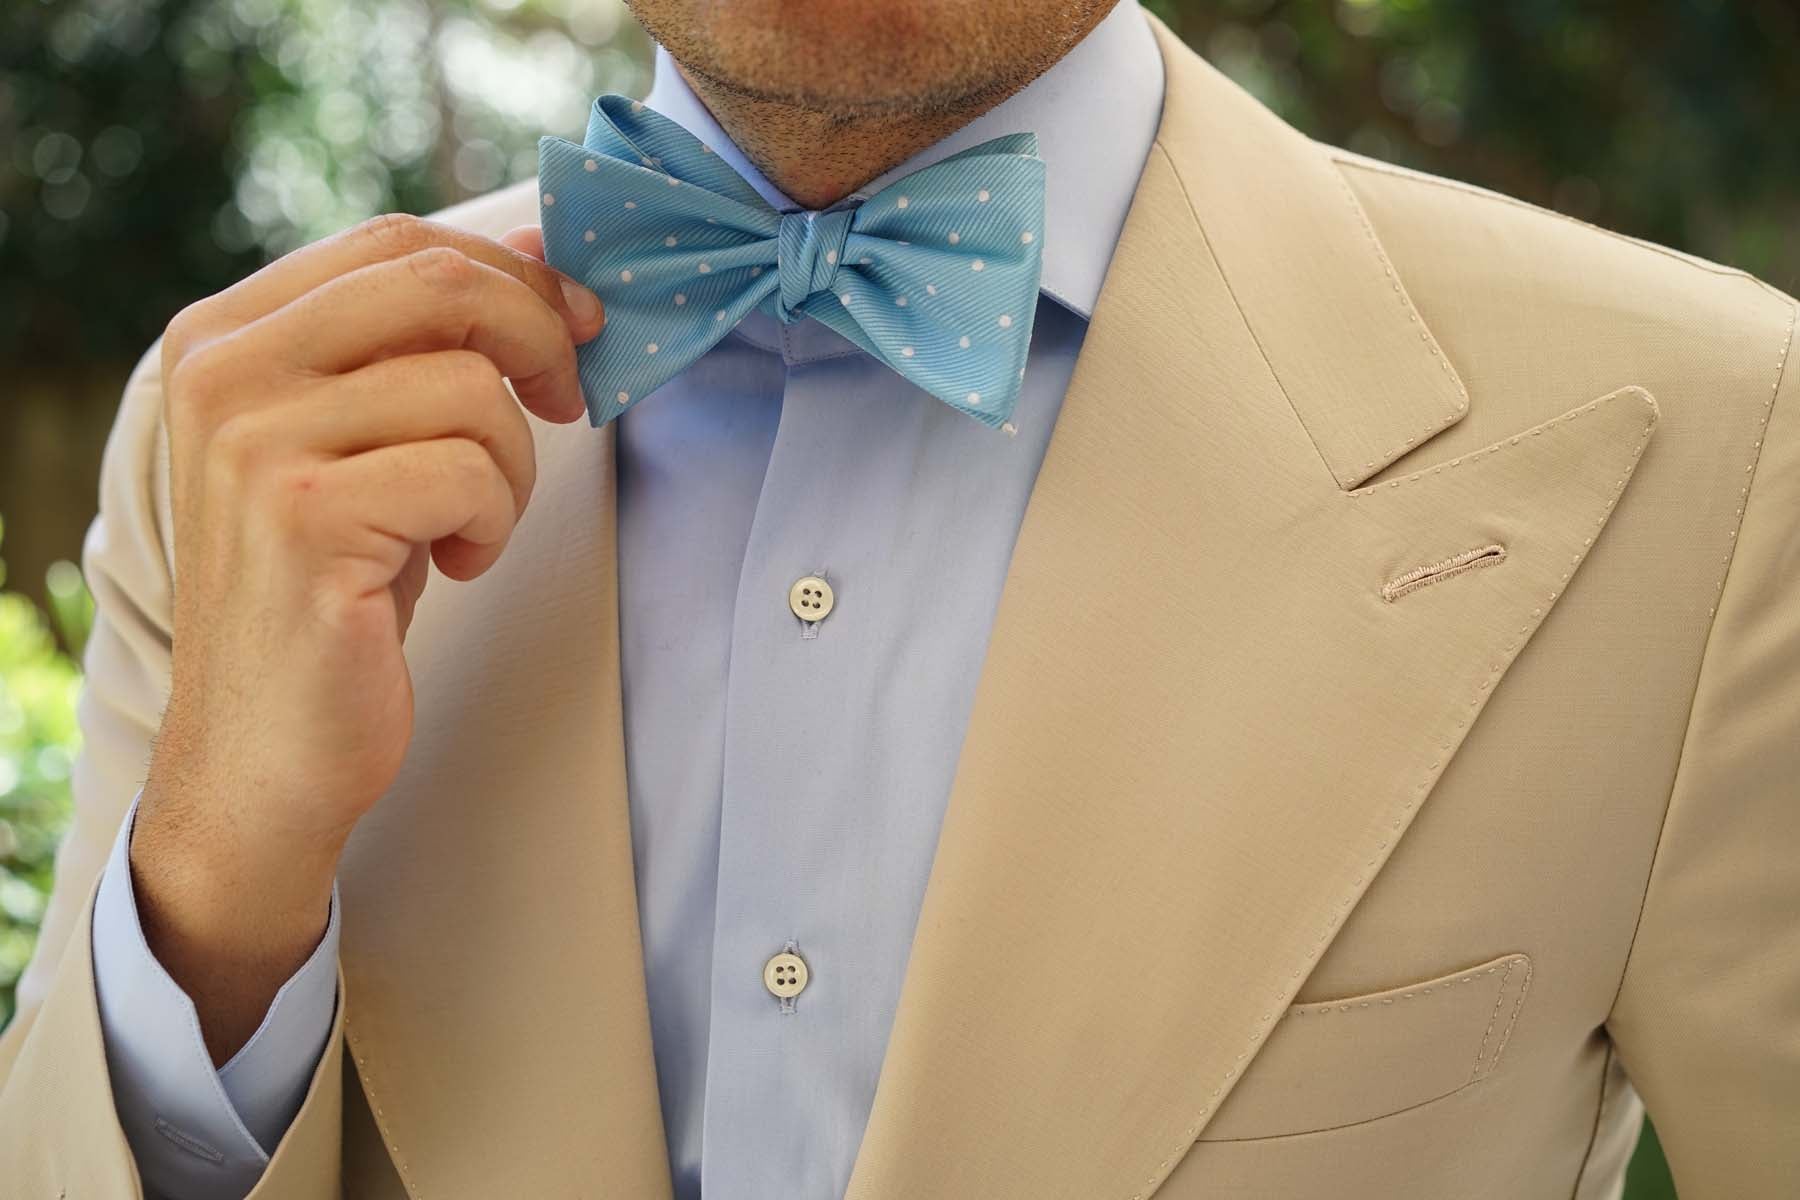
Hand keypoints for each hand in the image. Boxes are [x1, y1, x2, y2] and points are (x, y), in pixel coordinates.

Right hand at [128, 215, 597, 1061]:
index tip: (575, 323)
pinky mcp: (304, 517)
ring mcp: (254, 442)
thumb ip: (424, 347)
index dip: (511, 273)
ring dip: (513, 465)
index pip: (396, 243)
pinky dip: (494, 521)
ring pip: (472, 388)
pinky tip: (456, 565)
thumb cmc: (334, 591)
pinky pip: (471, 472)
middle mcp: (223, 373)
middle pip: (439, 285)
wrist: (266, 750)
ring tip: (472, 524)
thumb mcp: (367, 444)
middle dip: (539, 338)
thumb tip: (544, 253)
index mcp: (226, 336)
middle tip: (570, 402)